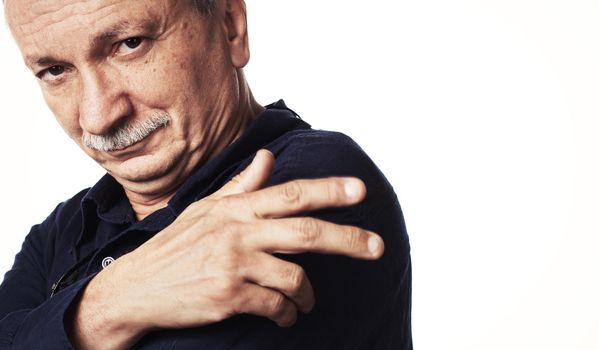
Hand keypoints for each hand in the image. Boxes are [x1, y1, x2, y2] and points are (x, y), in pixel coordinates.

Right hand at [68, 150, 383, 348]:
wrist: (136, 288)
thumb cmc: (175, 246)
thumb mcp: (206, 209)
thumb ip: (241, 185)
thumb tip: (268, 158)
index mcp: (236, 207)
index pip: (291, 193)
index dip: (329, 190)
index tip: (361, 189)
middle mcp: (238, 231)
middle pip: (306, 231)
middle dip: (349, 239)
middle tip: (378, 247)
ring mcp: (233, 263)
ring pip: (296, 277)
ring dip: (308, 294)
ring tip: (306, 301)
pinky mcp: (229, 295)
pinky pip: (276, 305)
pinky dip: (288, 313)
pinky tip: (286, 315)